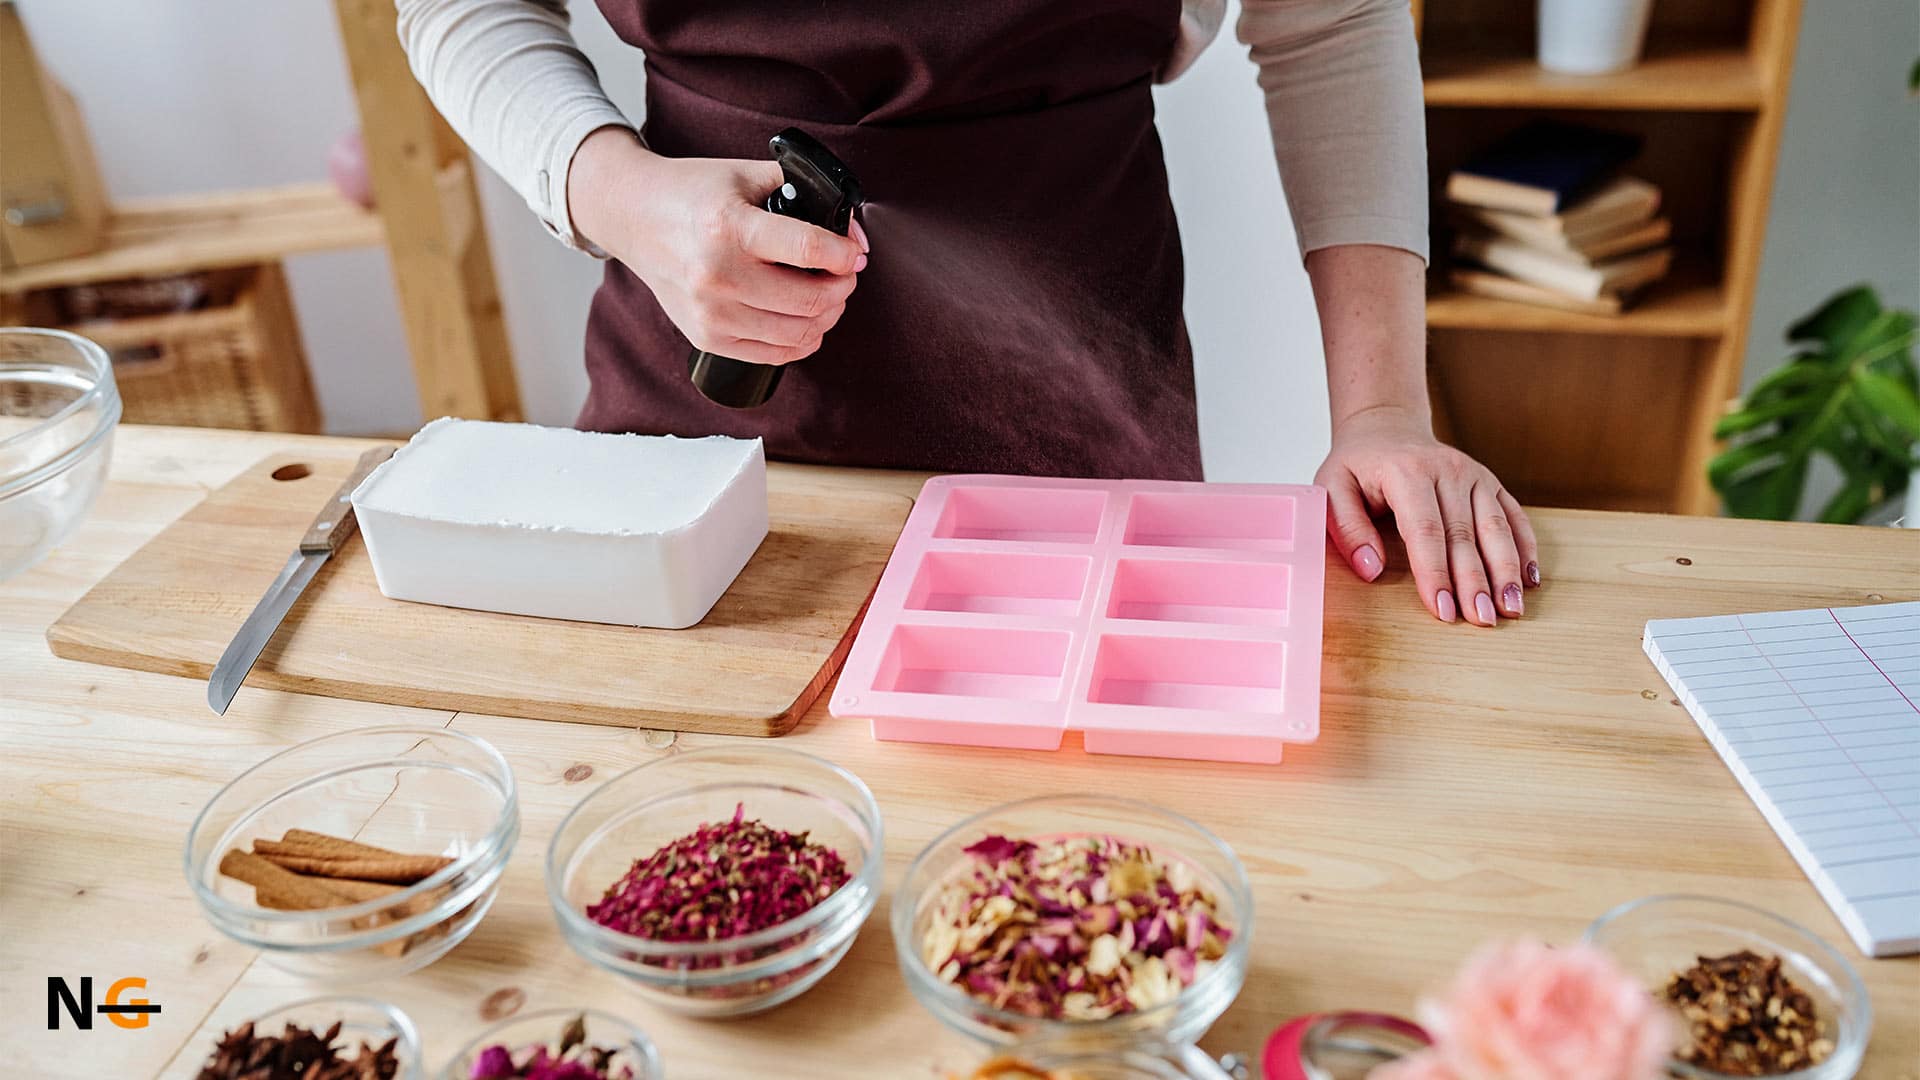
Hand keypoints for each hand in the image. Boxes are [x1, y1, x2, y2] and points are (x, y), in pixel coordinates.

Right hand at [566, 127, 868, 364]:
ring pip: (799, 333)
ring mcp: (710, 313)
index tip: (857, 253)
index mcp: (728, 227)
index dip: (845, 253)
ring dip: (828, 316)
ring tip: (829, 296)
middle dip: (843, 287)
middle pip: (810, 299)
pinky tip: (806, 320)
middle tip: (846, 274)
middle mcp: (717, 275)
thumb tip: (850, 225)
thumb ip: (798, 189)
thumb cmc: (691, 193)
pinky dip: (802, 341)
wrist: (633, 217)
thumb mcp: (743, 174)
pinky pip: (774, 355)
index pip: (806, 248)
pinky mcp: (706, 338)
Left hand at [1316, 405, 1540, 626]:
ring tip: (1511, 609)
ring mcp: (1473, 475)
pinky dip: (1524, 547)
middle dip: (1475, 581)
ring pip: (1495, 527)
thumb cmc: (1357, 465)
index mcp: (1406, 473)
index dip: (1435, 573)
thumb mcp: (1332, 487)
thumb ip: (1348, 528)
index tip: (1442, 610)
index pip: (1425, 530)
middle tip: (1482, 620)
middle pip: (1464, 535)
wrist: (1386, 427)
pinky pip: (1512, 516)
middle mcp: (1446, 471)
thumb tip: (1371, 569)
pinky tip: (1529, 579)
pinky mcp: (1489, 482)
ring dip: (1506, 570)